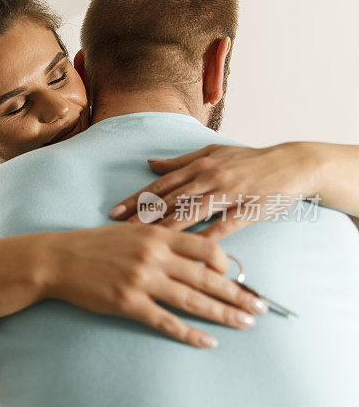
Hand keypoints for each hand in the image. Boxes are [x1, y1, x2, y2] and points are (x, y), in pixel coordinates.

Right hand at [41, 224, 267, 348]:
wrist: (58, 259)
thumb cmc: (93, 245)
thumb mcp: (129, 232)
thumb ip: (160, 239)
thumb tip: (188, 252)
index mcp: (156, 236)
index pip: (204, 247)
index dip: (227, 263)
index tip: (238, 276)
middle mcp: (153, 256)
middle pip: (207, 276)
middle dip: (238, 294)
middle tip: (260, 307)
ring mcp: (141, 280)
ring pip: (193, 299)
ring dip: (223, 314)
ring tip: (245, 324)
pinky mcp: (128, 303)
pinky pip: (166, 321)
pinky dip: (190, 333)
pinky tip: (208, 342)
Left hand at [108, 143, 321, 239]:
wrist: (291, 164)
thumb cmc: (248, 161)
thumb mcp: (213, 154)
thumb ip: (180, 162)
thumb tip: (150, 163)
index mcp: (199, 166)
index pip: (160, 185)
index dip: (136, 199)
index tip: (114, 213)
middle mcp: (209, 177)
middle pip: (169, 200)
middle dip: (142, 216)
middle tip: (118, 231)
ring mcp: (228, 193)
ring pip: (191, 212)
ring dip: (165, 227)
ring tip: (144, 242)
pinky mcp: (247, 209)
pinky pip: (223, 226)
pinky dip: (205, 239)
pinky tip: (188, 253)